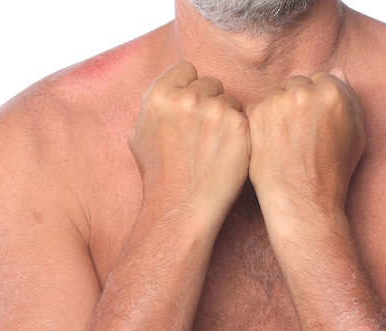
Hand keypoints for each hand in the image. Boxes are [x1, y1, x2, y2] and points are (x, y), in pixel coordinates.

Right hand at [128, 61, 249, 222]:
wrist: (182, 206)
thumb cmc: (160, 176)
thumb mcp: (140, 134)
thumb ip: (155, 106)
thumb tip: (169, 90)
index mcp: (160, 95)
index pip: (186, 69)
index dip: (190, 87)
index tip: (192, 108)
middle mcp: (188, 97)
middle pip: (210, 83)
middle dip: (209, 102)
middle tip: (205, 133)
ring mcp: (216, 110)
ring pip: (230, 100)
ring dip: (226, 117)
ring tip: (215, 146)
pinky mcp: (239, 126)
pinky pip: (245, 117)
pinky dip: (240, 133)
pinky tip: (229, 152)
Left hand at [247, 68, 364, 225]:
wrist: (304, 202)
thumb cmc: (333, 174)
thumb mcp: (356, 136)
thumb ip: (350, 99)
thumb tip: (336, 72)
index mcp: (333, 93)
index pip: (319, 81)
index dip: (315, 105)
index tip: (312, 127)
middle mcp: (305, 92)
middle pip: (295, 85)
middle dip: (295, 105)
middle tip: (297, 137)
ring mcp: (277, 102)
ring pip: (274, 96)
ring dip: (276, 114)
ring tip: (283, 145)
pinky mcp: (256, 115)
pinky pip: (255, 109)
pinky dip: (259, 125)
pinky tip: (269, 147)